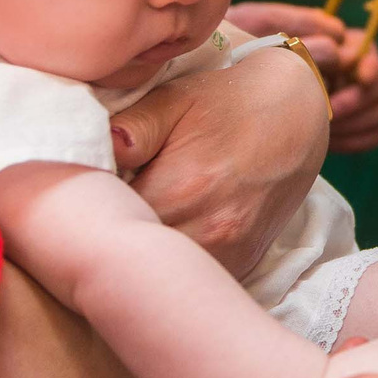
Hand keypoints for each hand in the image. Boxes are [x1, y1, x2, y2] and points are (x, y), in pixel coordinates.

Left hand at [112, 41, 328, 276]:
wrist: (296, 114)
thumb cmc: (228, 100)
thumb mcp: (176, 98)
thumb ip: (131, 127)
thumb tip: (91, 150)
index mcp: (181, 187)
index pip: (110, 223)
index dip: (90, 214)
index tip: (81, 201)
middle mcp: (207, 229)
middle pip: (135, 259)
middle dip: (114, 239)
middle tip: (99, 215)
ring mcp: (229, 252)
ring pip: (164, 277)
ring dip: (144, 258)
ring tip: (132, 227)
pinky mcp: (242, 263)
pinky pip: (194, 279)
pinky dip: (175, 265)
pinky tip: (166, 237)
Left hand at [228, 1, 377, 155]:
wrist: (220, 94)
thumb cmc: (236, 47)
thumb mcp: (258, 24)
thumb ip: (296, 23)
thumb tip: (336, 36)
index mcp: (332, 43)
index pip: (368, 48)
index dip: (368, 62)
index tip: (356, 75)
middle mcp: (347, 72)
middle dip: (362, 97)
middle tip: (331, 111)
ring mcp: (349, 102)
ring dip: (360, 120)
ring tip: (326, 126)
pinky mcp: (346, 130)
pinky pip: (373, 137)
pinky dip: (358, 140)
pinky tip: (330, 141)